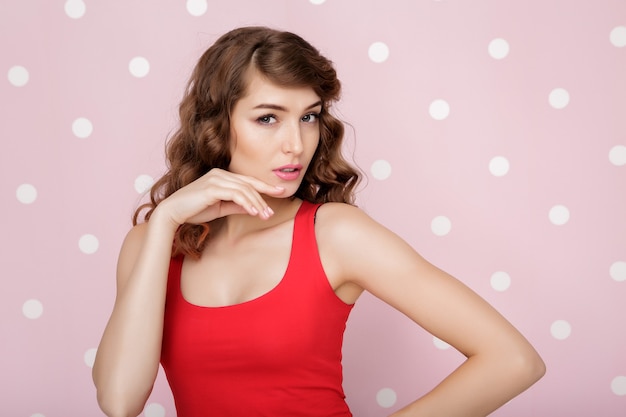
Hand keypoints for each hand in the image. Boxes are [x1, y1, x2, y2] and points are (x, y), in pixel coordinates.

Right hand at [153, 168, 285, 226]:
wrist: (173, 213)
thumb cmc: (194, 210)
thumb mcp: (220, 208)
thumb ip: (236, 206)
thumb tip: (253, 208)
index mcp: (222, 176)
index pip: (247, 181)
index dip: (265, 187)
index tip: (280, 192)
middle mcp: (220, 174)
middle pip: (248, 185)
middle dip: (263, 198)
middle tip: (272, 212)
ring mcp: (216, 179)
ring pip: (244, 190)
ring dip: (257, 203)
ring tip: (265, 215)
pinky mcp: (212, 187)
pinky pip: (236, 195)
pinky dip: (247, 203)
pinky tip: (253, 212)